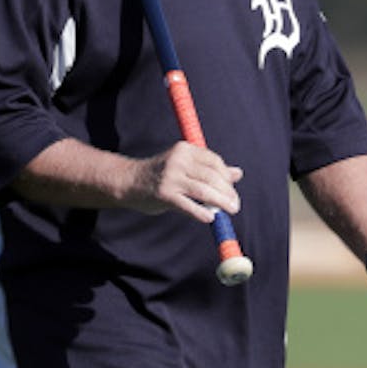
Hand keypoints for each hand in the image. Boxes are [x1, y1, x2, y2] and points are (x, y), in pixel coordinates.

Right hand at [126, 141, 243, 223]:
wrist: (128, 182)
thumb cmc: (161, 175)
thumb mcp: (185, 167)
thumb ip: (210, 169)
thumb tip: (238, 173)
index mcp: (185, 150)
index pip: (214, 162)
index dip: (227, 177)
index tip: (232, 191)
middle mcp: (178, 160)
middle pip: (212, 176)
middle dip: (227, 192)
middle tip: (235, 205)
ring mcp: (170, 177)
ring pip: (204, 190)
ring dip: (221, 202)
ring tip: (231, 210)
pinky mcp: (164, 194)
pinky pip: (189, 205)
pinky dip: (202, 212)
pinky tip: (210, 218)